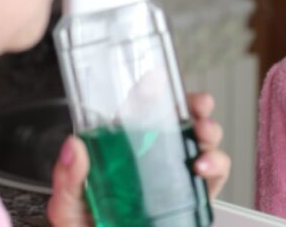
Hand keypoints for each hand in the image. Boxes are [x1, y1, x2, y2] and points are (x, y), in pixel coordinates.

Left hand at [46, 91, 231, 225]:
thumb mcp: (68, 206)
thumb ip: (68, 179)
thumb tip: (73, 147)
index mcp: (121, 151)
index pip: (138, 112)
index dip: (151, 92)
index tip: (158, 80)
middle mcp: (151, 159)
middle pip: (178, 120)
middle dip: (194, 105)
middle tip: (197, 105)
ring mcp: (174, 177)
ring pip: (202, 141)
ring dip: (210, 131)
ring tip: (203, 135)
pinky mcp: (192, 197)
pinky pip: (215, 176)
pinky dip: (217, 165)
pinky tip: (203, 168)